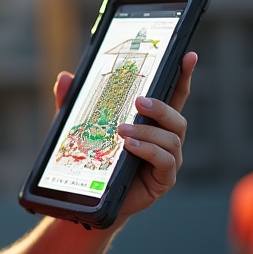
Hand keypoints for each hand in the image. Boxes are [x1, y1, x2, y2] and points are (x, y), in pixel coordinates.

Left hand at [53, 51, 197, 224]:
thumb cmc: (94, 159)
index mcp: (152, 122)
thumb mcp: (79, 127)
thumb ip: (71, 102)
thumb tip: (65, 77)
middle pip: (177, 117)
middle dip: (161, 106)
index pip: (173, 95)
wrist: (94, 198)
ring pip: (172, 138)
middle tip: (139, 101)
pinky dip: (148, 151)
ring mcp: (169, 160)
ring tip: (122, 131)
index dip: (183, 75)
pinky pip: (165, 161)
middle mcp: (166, 139)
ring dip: (148, 131)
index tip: (187, 55)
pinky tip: (130, 147)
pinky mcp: (164, 179)